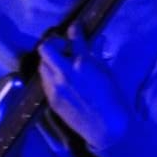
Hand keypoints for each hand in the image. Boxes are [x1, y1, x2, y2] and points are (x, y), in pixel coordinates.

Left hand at [38, 27, 133, 152]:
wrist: (108, 129)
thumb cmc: (115, 100)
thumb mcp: (108, 74)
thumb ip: (97, 56)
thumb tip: (96, 41)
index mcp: (83, 63)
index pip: (74, 38)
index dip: (75, 29)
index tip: (75, 27)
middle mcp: (64, 72)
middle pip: (45, 49)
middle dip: (53, 43)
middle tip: (62, 46)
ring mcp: (55, 87)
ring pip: (42, 65)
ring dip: (49, 60)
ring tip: (60, 63)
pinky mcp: (52, 99)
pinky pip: (45, 81)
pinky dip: (50, 75)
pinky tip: (61, 79)